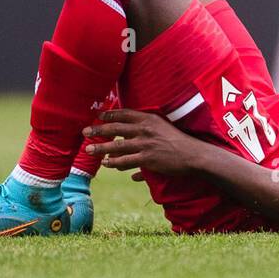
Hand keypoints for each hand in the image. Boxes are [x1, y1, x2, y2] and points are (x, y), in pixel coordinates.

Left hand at [82, 109, 202, 177]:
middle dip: (98, 129)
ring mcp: (145, 144)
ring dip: (101, 148)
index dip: (109, 114)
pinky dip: (114, 163)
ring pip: (117, 145)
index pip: (124, 113)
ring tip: (89, 150)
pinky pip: (126, 161)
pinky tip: (106, 163)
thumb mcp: (163, 129)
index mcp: (149, 119)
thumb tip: (136, 131)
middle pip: (116, 128)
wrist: (193, 155)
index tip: (97, 115)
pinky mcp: (147, 158)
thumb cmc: (179, 142)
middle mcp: (145, 129)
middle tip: (85, 131)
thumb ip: (147, 131)